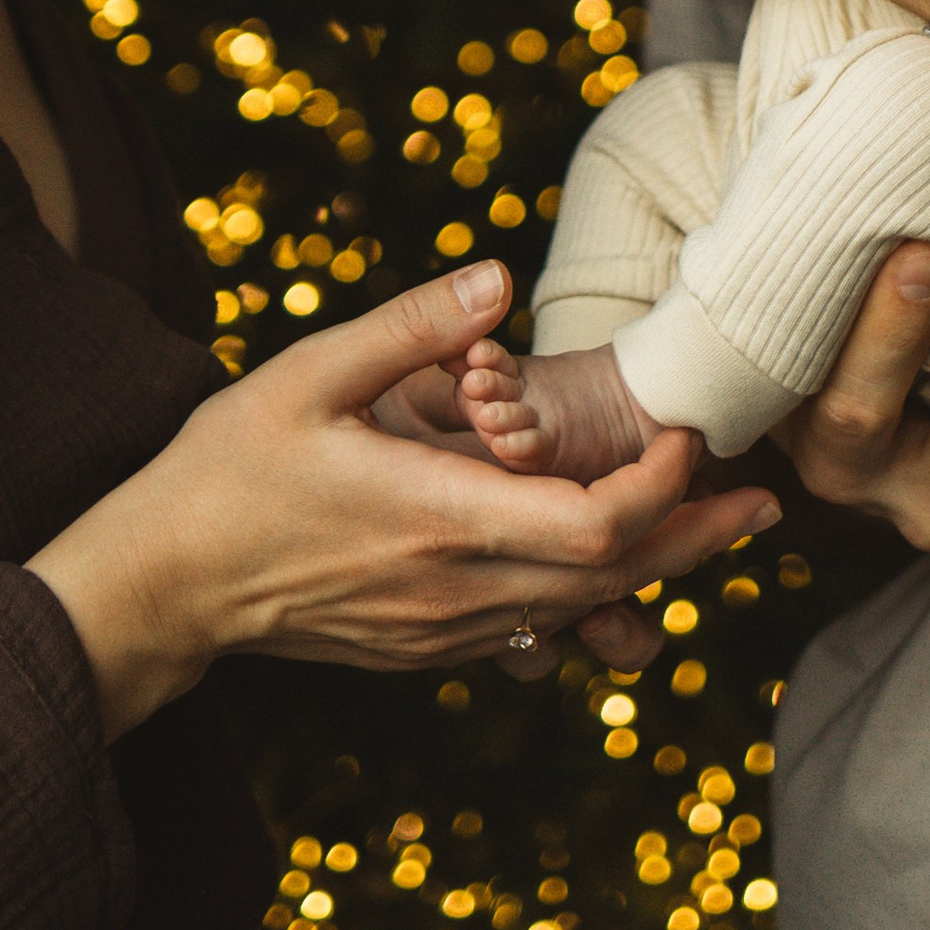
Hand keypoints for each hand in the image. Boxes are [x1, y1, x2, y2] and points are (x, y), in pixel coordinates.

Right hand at [26, 262, 778, 736]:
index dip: (664, 488)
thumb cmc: (226, 469)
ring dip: (655, 571)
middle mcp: (457, 591)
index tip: (690, 434)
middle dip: (697, 538)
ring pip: (583, 614)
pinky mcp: (425, 650)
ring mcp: (443, 632)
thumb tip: (501, 278)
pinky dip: (589, 599)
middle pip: (617, 581)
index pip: (597, 526)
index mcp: (441, 519)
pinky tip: (617, 570)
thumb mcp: (309, 374)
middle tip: (766, 504)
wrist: (163, 587)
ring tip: (715, 530)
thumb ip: (412, 327)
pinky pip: (533, 632)